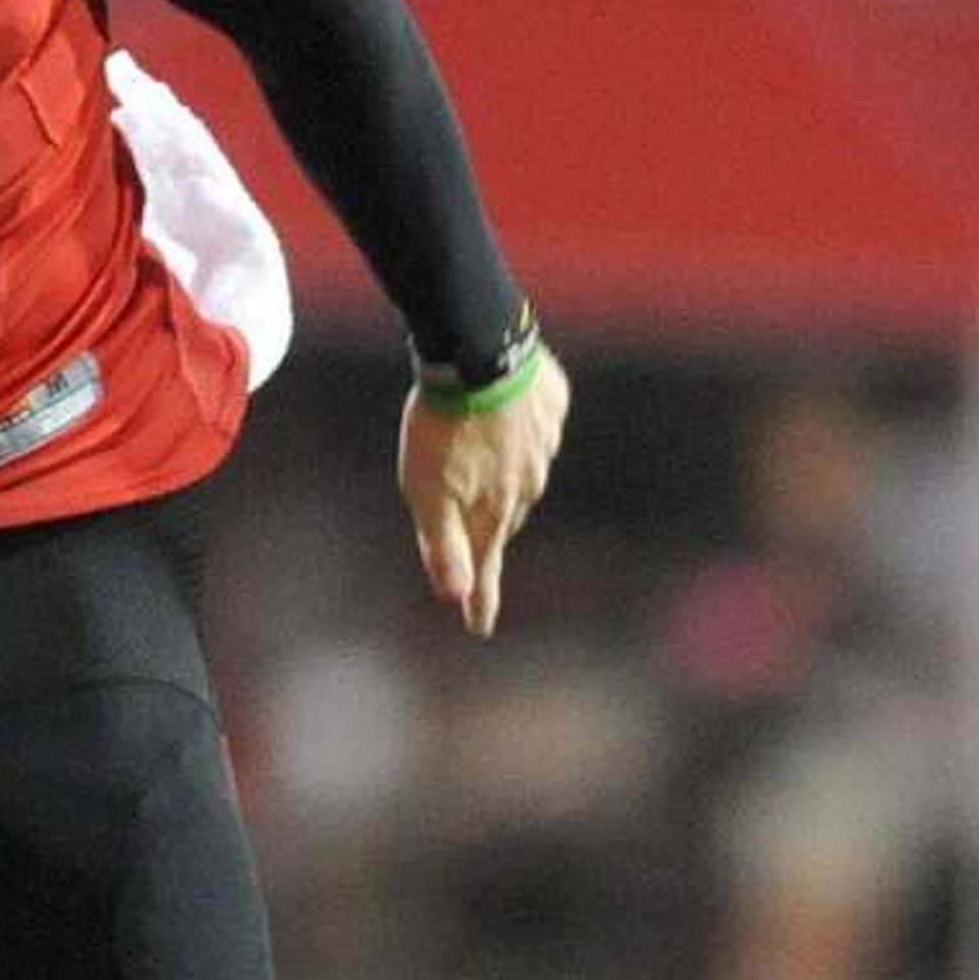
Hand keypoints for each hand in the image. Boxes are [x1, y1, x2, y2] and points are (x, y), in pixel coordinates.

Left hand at [397, 347, 569, 637]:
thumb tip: (457, 596)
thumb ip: (444, 545)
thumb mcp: (428, 492)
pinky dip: (522, 426)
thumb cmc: (444, 426)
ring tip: (482, 460)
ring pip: (525, 469)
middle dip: (491, 529)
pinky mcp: (550, 400)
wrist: (479, 351)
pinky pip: (538, 422)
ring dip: (507, 474)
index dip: (482, 598)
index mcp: (494, 506)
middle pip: (506, 515)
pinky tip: (506, 410)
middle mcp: (528, 480)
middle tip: (478, 538)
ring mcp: (545, 439)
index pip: (486, 563)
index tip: (479, 628)